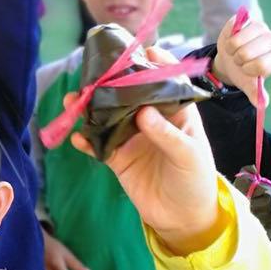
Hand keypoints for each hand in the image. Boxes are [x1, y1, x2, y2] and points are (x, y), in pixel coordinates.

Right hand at [68, 48, 222, 254]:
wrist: (184, 219)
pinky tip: (77, 137)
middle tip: (92, 74)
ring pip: (107, 117)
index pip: (166, 81)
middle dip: (110, 84)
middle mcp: (151, 120)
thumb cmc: (196, 181)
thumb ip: (167, 134)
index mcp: (176, 113)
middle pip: (128, 95)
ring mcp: (132, 138)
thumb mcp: (189, 156)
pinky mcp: (118, 158)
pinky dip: (86, 140)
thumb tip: (143, 111)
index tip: (141, 50)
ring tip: (74, 100)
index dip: (154, 64)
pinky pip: (98, 145)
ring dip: (90, 109)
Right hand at [212, 14, 270, 106]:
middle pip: (247, 53)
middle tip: (240, 60)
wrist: (232, 58)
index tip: (246, 69)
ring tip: (234, 51)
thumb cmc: (243, 72)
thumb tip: (262, 104)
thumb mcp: (249, 84)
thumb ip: (256, 93)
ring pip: (237, 41)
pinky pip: (231, 28)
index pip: (262, 65)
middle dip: (238, 60)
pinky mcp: (245, 18)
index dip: (248, 69)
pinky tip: (231, 40)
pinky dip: (227, 37)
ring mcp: (259, 26)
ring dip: (230, 49)